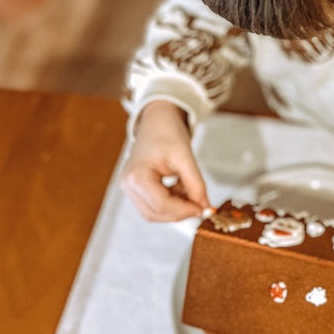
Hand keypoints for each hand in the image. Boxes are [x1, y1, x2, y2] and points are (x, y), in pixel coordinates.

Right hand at [120, 100, 209, 220]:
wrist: (156, 120)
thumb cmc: (167, 132)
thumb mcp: (185, 157)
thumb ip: (195, 184)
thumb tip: (205, 207)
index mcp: (137, 176)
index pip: (161, 205)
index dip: (185, 210)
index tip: (203, 209)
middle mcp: (128, 185)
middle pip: (156, 213)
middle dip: (180, 212)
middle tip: (200, 205)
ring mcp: (129, 188)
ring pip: (153, 213)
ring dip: (175, 209)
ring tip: (189, 192)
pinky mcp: (135, 188)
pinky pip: (152, 205)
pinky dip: (170, 203)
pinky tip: (180, 189)